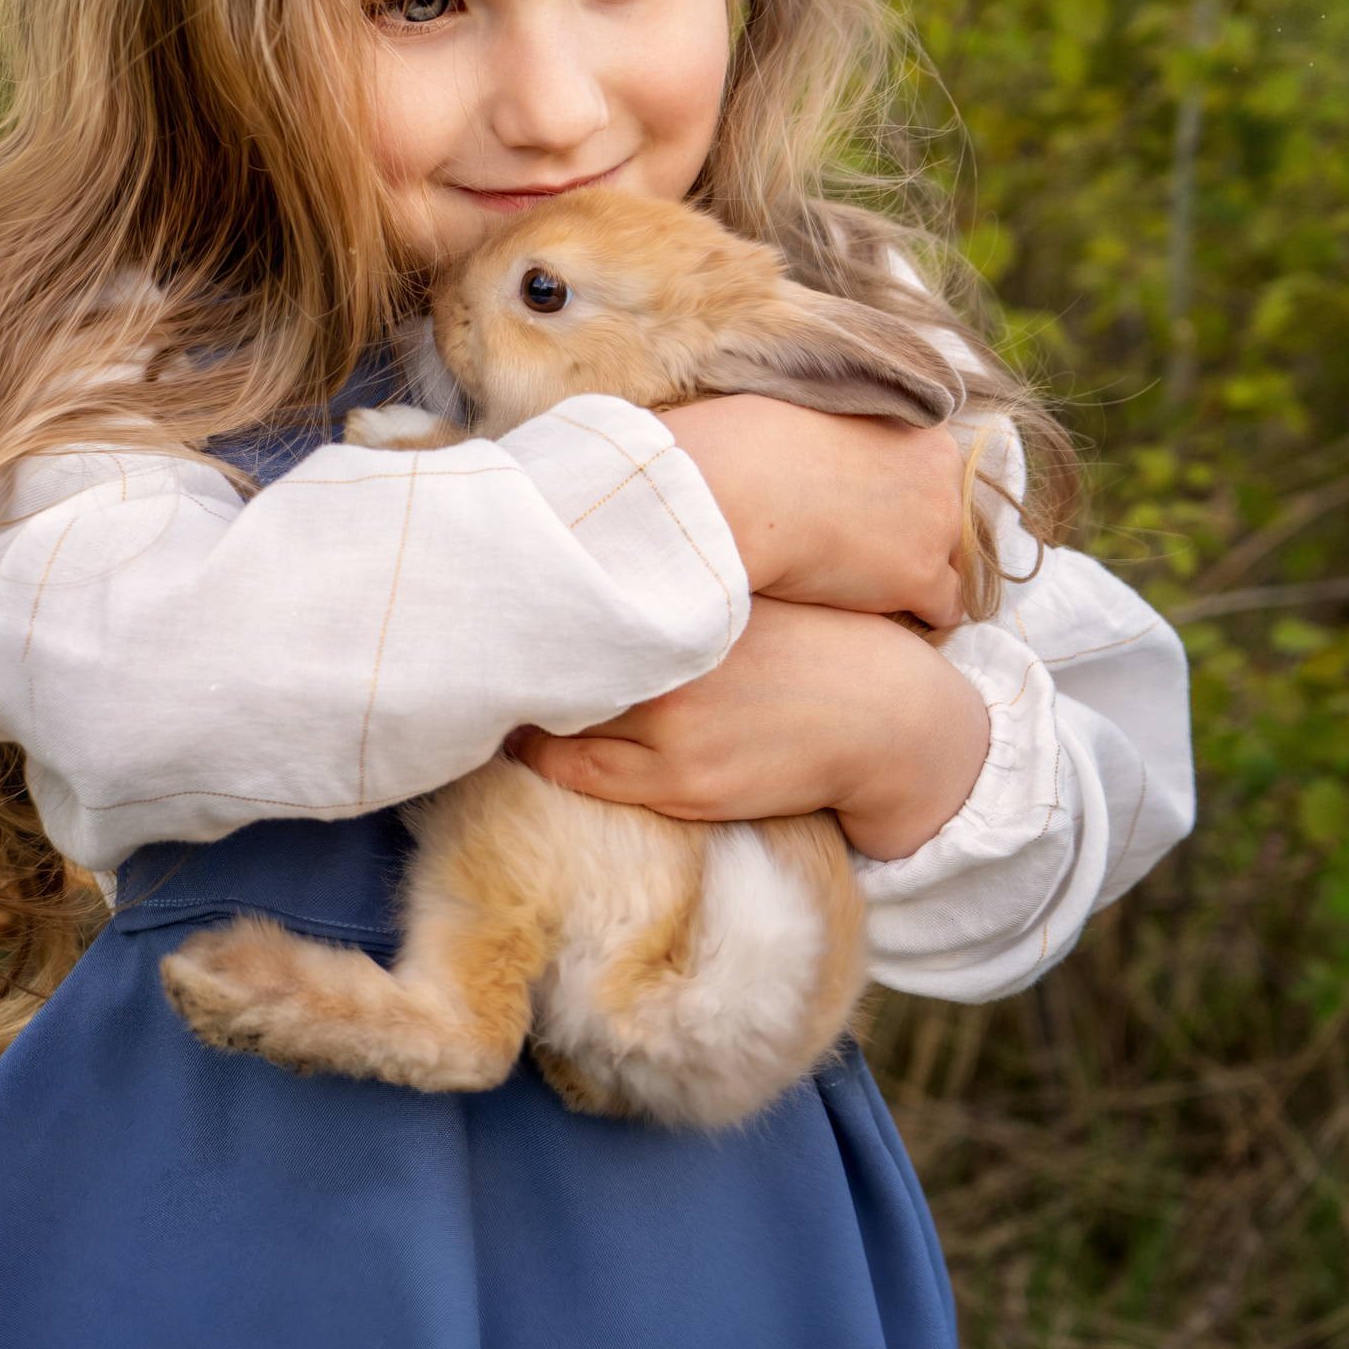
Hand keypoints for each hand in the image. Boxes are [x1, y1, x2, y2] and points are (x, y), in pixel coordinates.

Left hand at [509, 598, 990, 860]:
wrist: (879, 715)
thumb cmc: (801, 643)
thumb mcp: (738, 594)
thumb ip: (667, 583)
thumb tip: (578, 564)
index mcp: (690, 600)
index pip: (575, 594)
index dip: (525, 598)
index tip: (491, 591)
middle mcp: (676, 662)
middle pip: (558, 658)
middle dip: (514, 651)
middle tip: (469, 639)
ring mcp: (674, 729)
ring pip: (558, 721)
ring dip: (523, 708)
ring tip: (495, 690)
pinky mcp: (682, 784)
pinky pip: (579, 775)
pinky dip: (545, 756)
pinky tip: (528, 739)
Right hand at [664, 396, 967, 626]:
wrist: (744, 487)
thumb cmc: (757, 446)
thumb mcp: (821, 417)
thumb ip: (851, 436)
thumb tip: (833, 455)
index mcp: (923, 430)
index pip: (936, 474)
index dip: (901, 496)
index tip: (867, 509)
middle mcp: (944, 475)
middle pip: (948, 518)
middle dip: (913, 534)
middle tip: (862, 545)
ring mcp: (937, 527)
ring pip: (950, 564)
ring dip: (915, 574)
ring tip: (870, 583)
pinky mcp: (920, 577)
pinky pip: (947, 608)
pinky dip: (922, 613)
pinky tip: (886, 612)